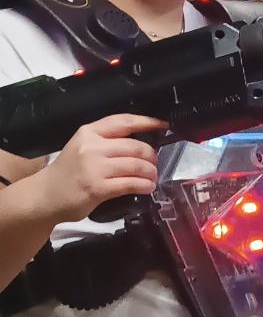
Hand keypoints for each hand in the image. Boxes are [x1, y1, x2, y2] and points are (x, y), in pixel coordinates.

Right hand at [37, 114, 163, 220]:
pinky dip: (144, 185)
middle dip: (151, 156)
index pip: (124, 121)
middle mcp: (92, 147)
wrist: (46, 195)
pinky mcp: (98, 187)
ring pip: (136, 165)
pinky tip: (147, 187)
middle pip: (135, 146)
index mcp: (89, 132)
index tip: (163, 124)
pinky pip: (130, 183)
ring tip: (152, 177)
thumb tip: (140, 143)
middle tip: (154, 163)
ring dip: (150, 172)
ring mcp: (95, 168)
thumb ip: (107, 141)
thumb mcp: (83, 146)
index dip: (147, 122)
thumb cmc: (68, 171)